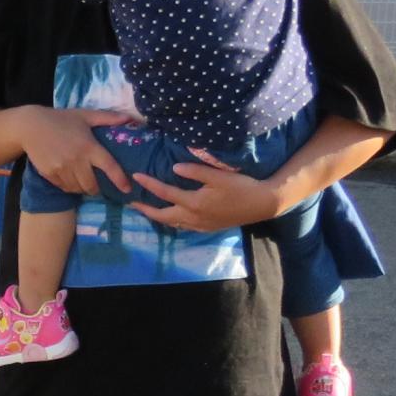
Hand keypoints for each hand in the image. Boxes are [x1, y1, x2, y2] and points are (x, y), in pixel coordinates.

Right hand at [19, 107, 131, 196]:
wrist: (30, 126)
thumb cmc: (60, 119)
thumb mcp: (85, 115)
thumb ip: (107, 118)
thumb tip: (128, 118)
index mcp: (89, 146)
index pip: (109, 166)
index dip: (120, 179)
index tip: (127, 189)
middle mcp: (77, 160)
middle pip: (91, 185)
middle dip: (96, 189)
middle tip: (95, 185)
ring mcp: (62, 169)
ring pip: (77, 189)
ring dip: (82, 188)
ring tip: (82, 182)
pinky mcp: (50, 174)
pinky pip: (64, 187)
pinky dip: (69, 186)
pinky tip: (69, 179)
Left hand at [128, 150, 283, 231]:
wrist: (262, 204)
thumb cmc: (242, 186)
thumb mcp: (218, 175)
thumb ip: (195, 171)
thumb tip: (174, 168)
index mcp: (194, 203)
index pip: (165, 193)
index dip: (149, 184)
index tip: (136, 176)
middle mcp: (193, 217)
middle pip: (162, 216)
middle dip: (146, 209)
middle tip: (132, 203)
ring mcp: (200, 225)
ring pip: (172, 223)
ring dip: (158, 217)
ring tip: (147, 210)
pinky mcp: (208, 228)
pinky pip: (183, 227)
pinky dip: (172, 221)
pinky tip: (171, 216)